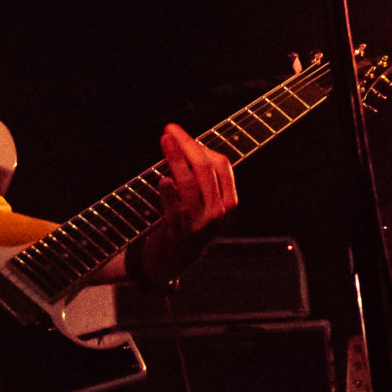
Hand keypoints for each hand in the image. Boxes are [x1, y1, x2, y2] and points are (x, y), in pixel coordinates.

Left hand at [134, 125, 236, 284]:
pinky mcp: (180, 232)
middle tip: (169, 130)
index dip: (201, 145)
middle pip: (205, 169)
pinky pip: (173, 206)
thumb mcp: (203, 202)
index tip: (181, 133)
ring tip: (163, 142)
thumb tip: (187, 143)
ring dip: (174, 159)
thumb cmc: (187, 224)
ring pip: (188, 183)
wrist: (173, 260)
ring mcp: (200, 223)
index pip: (222, 165)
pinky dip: (167, 191)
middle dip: (186, 145)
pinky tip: (162, 179)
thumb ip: (200, 177)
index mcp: (228, 201)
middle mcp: (218, 212)